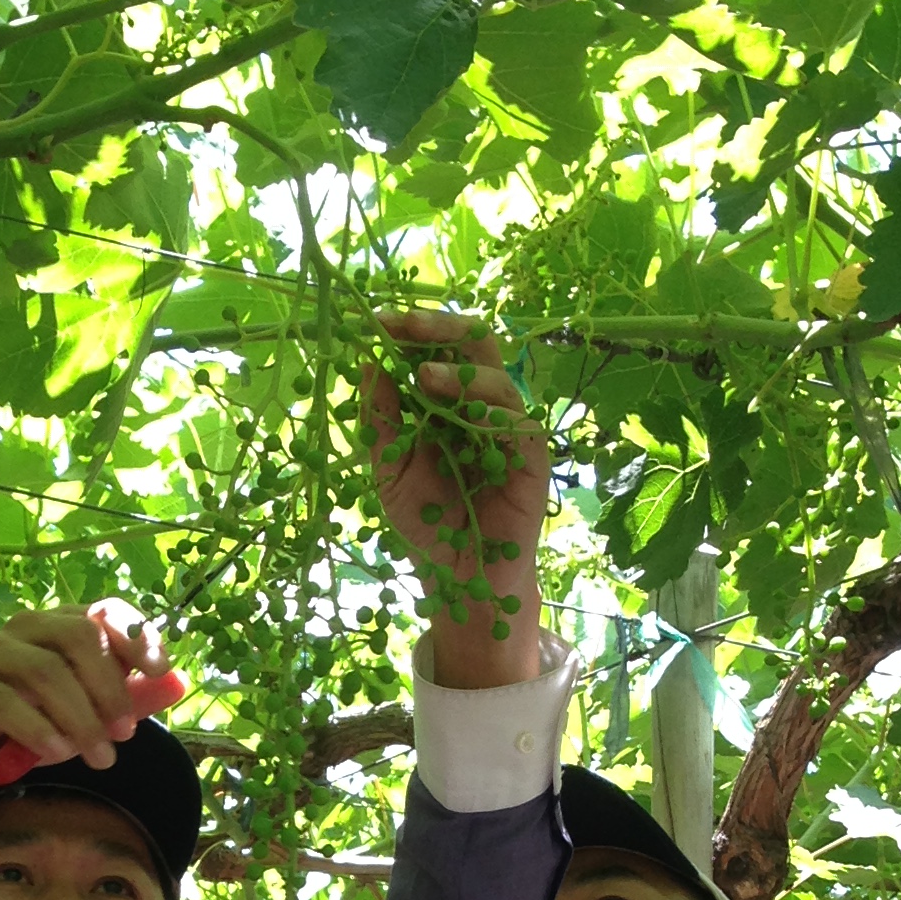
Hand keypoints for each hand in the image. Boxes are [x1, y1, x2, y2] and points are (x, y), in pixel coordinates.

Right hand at [0, 602, 186, 812]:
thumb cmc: (20, 724)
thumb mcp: (80, 712)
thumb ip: (126, 698)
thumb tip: (178, 685)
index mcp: (56, 625)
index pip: (104, 611)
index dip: (137, 637)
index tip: (159, 673)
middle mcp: (25, 628)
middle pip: (79, 637)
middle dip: (111, 687)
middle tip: (126, 732)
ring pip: (47, 673)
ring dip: (82, 719)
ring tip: (99, 757)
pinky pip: (9, 703)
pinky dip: (41, 730)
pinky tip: (58, 753)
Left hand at [365, 309, 549, 690]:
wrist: (457, 579)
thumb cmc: (427, 522)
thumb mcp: (387, 467)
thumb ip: (379, 418)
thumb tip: (367, 361)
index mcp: (447, 400)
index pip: (435, 347)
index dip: (408, 330)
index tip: (371, 320)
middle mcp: (481, 405)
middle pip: (474, 345)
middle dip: (438, 330)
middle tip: (401, 326)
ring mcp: (509, 429)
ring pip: (497, 379)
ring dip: (461, 372)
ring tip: (424, 377)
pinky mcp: (532, 459)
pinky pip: (519, 425)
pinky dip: (494, 413)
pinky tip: (469, 413)